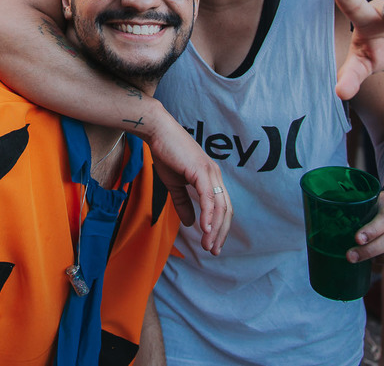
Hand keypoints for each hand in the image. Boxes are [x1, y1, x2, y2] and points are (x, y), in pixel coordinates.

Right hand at [145, 112, 231, 254]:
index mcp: (211, 178)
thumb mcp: (174, 184)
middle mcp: (215, 175)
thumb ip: (183, 203)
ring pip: (220, 206)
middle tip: (214, 251)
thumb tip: (191, 224)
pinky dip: (208, 215)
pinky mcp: (201, 171)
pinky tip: (205, 229)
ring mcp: (210, 172)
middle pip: (226, 210)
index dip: (220, 227)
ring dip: (215, 229)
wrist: (157, 132)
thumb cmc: (166, 154)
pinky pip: (208, 198)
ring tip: (208, 245)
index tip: (213, 244)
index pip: (223, 207)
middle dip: (222, 233)